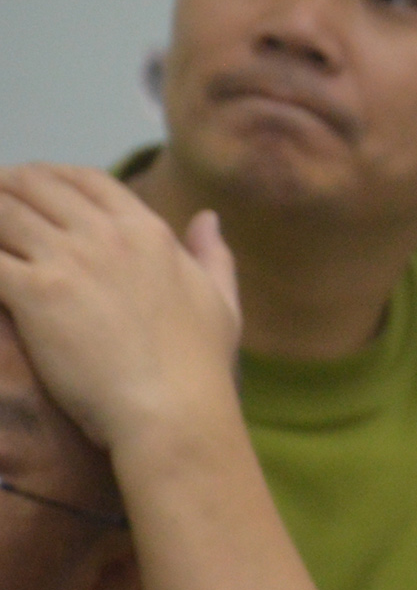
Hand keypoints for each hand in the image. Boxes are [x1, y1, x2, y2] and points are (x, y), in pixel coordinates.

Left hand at [0, 165, 241, 460]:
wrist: (173, 412)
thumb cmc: (202, 366)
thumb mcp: (222, 304)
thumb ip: (213, 256)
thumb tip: (209, 218)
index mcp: (147, 232)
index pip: (86, 179)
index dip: (52, 177)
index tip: (35, 189)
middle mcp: (104, 235)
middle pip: (34, 185)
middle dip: (6, 188)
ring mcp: (66, 261)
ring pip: (1, 211)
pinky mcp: (33, 293)